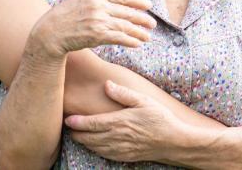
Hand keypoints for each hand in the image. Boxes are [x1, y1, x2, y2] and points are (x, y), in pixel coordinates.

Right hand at [31, 0, 154, 58]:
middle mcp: (98, 5)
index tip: (149, 6)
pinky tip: (137, 43)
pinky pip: (119, 37)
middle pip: (127, 12)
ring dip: (139, 33)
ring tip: (147, 37)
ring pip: (125, 26)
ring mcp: (98, 20)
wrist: (50, 32)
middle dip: (142, 19)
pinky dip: (130, 41)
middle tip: (152, 24)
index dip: (138, 2)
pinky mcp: (97, 34)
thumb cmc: (67, 15)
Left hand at [65, 80, 188, 162]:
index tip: (68, 119)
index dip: (76, 122)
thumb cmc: (160, 119)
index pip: (91, 123)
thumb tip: (107, 84)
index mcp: (119, 121)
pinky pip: (103, 154)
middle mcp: (116, 137)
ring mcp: (119, 149)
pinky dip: (94, 149)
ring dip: (84, 141)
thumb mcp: (144, 101)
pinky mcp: (124, 157)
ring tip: (79, 135)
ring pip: (93, 147)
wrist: (174, 141)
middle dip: (76, 133)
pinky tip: (95, 145)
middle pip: (88, 137)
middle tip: (70, 127)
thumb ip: (123, 93)